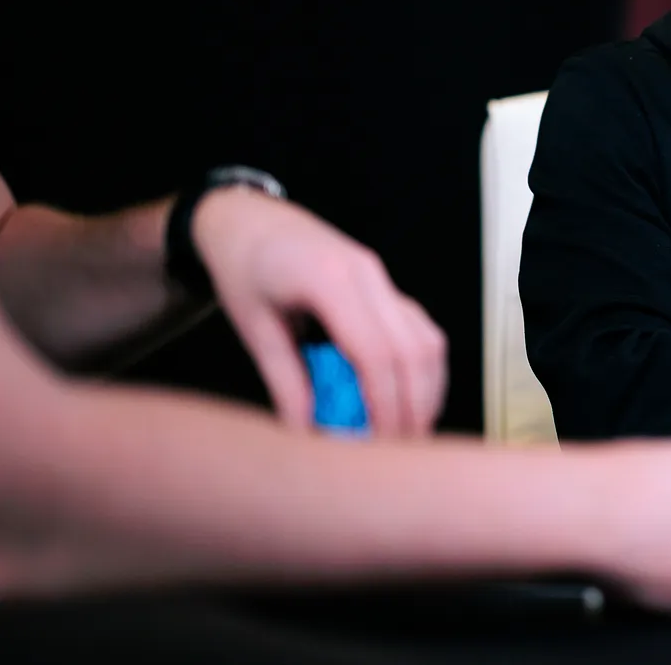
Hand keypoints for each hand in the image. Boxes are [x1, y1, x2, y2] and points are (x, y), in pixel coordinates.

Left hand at [191, 188, 446, 437]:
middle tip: (401, 452)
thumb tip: (308, 436)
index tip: (379, 445)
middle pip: (413, 349)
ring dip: (426, 390)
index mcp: (328, 279)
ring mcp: (382, 277)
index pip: (374, 351)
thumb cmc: (243, 269)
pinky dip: (421, 370)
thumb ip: (285, 381)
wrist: (249, 219)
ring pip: (428, 340)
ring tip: (409, 433)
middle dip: (414, 406)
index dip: (384, 403)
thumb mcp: (253, 327)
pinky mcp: (387, 286)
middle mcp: (367, 274)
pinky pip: (420, 331)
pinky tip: (407, 400)